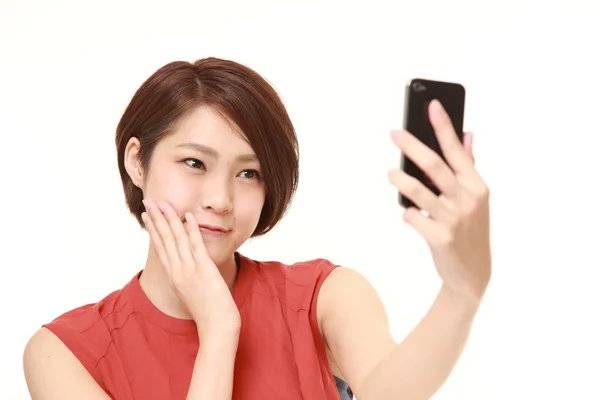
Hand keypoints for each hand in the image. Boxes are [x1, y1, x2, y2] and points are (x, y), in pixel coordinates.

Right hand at [141, 199, 240, 335]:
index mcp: (173, 276)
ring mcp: (190, 270)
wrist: (216, 327)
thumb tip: (184, 267)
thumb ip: (185, 278)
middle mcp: (178, 271)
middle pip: (164, 239)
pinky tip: (188, 216)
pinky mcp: (204, 269)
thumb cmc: (207, 312)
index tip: (147, 215)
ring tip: (162, 202)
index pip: (160, 247)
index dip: (153, 229)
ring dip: (169, 218)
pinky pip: (196, 245)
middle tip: (148, 201)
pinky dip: (192, 230)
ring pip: (176, 239)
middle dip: (156, 218)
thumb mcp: (189, 293)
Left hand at [388, 100, 490, 303]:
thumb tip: (467, 135)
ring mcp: (454, 219)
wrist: (472, 273)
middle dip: (413, 146)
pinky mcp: (440, 237)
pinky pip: (414, 218)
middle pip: (435, 166)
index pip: (457, 150)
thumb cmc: (471, 230)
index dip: (443, 126)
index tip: (431, 105)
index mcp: (476, 185)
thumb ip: (468, 166)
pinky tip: (409, 213)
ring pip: (420, 192)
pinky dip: (407, 213)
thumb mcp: (476, 198)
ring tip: (391, 174)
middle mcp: (467, 199)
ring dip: (401, 180)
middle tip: (394, 133)